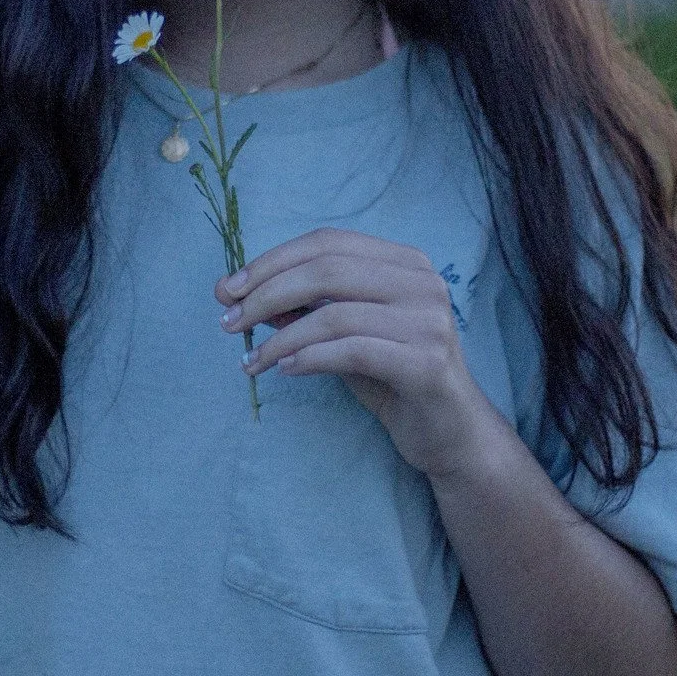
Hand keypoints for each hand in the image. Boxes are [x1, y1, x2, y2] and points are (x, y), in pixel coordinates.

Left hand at [216, 227, 501, 478]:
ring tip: (252, 361)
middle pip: (327, 270)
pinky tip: (285, 371)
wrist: (450, 433)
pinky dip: (309, 358)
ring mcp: (429, 321)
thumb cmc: (392, 378)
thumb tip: (241, 294)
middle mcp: (423, 282)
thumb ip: (304, 309)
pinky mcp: (427, 363)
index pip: (327, 242)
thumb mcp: (342, 336)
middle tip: (228, 322)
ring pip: (335, 314)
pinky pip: (352, 351)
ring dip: (280, 338)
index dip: (271, 261)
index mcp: (405, 262)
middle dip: (266, 293)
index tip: (226, 290)